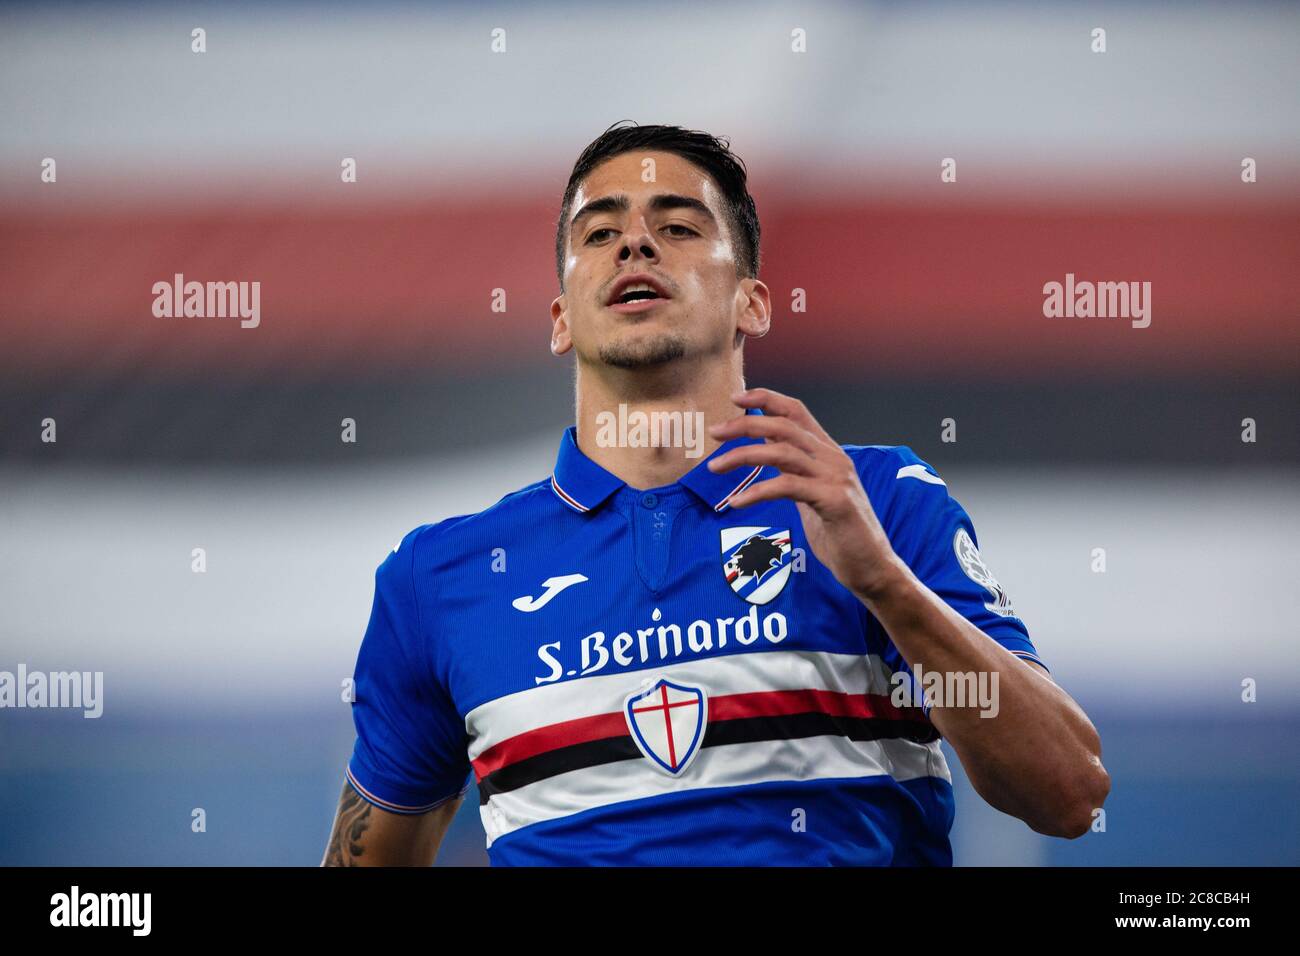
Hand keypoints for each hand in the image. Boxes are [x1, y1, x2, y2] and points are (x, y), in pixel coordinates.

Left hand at [707, 387, 901, 598]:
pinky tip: (737, 502)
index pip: (796, 410)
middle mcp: (834, 458)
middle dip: (744, 425)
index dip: (766, 399)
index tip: (735, 397)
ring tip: (714, 467)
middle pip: (784, 425)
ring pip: (782, 452)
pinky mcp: (834, 501)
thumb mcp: (811, 493)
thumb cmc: (839, 533)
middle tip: (714, 433)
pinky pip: (788, 487)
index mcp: (828, 452)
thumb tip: (764, 448)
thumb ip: (793, 469)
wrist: (871, 566)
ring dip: (743, 456)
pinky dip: (758, 491)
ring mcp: (836, 478)